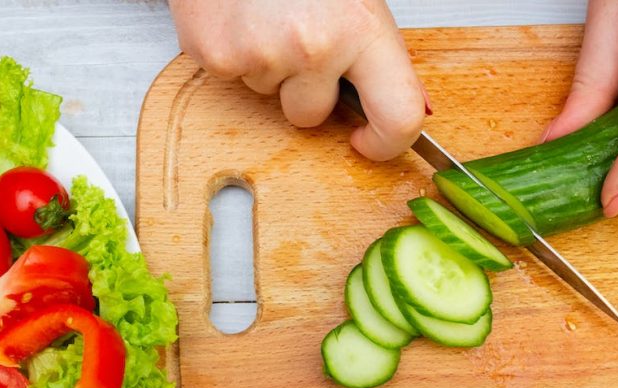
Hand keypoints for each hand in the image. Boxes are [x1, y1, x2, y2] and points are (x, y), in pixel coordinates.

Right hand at [169, 0, 427, 160]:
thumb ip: (373, 50)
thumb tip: (400, 101)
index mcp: (362, 29)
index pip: (398, 114)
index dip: (387, 141)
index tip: (370, 140)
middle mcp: (313, 48)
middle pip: (311, 116)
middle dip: (305, 90)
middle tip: (298, 38)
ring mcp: (260, 56)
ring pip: (269, 95)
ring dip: (268, 65)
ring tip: (265, 15)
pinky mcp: (216, 57)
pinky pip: (233, 77)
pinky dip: (234, 53)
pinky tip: (240, 17)